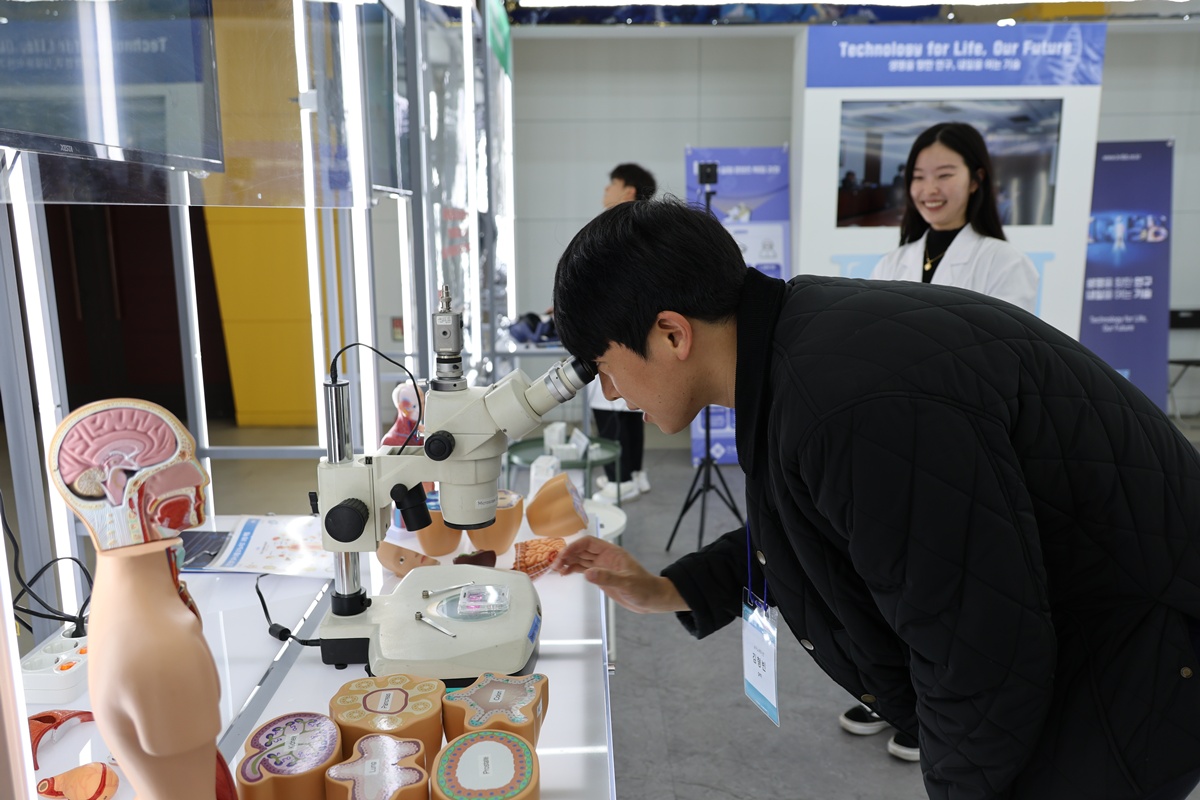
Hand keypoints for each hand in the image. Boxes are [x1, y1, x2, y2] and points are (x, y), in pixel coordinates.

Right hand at [552, 536, 688, 613]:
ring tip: (556, 570)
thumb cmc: (644, 588)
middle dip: (567, 554)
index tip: (562, 556)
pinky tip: (565, 573)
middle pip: (582, 550)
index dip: (574, 547)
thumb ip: (607, 577)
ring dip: (568, 562)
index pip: (588, 543)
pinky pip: (584, 570)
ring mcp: (602, 567)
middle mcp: (605, 557)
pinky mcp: (601, 577)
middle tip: (554, 564)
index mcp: (611, 552)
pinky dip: (573, 570)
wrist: (651, 600)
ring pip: (581, 560)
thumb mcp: (627, 583)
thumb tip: (588, 573)